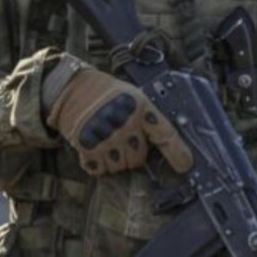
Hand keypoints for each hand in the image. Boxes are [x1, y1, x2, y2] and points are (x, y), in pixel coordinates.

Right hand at [45, 65, 191, 175]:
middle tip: (122, 140)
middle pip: (138, 158)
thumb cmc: (105, 92)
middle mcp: (125, 123)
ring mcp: (106, 136)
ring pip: (119, 166)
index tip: (185, 165)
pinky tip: (95, 148)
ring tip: (106, 141)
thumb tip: (162, 144)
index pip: (166, 135)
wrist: (71, 87)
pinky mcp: (87, 146)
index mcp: (140, 107)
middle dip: (133, 153)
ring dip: (114, 160)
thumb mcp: (131, 95)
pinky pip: (100, 169)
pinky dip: (98, 163)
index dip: (178, 153)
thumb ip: (146, 118)